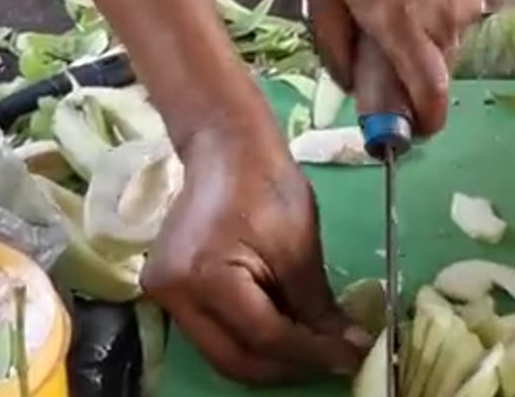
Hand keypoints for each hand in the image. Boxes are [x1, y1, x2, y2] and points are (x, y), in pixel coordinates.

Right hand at [141, 104, 367, 382]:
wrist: (224, 147)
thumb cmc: (265, 184)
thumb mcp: (299, 246)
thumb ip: (316, 306)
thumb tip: (347, 347)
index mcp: (204, 277)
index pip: (264, 337)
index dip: (311, 353)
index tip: (352, 357)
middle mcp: (172, 295)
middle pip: (235, 359)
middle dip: (287, 367)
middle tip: (332, 360)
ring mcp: (163, 295)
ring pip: (222, 352)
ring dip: (269, 358)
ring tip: (311, 348)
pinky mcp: (168, 291)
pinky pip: (212, 332)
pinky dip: (248, 338)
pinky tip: (281, 329)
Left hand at [306, 0, 491, 134]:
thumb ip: (332, 37)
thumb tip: (346, 81)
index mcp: (401, 29)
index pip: (429, 98)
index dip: (424, 123)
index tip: (412, 131)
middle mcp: (443, 26)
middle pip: (434, 73)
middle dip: (412, 74)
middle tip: (385, 45)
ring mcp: (470, 5)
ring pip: (446, 42)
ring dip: (424, 36)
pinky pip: (458, 12)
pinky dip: (439, 8)